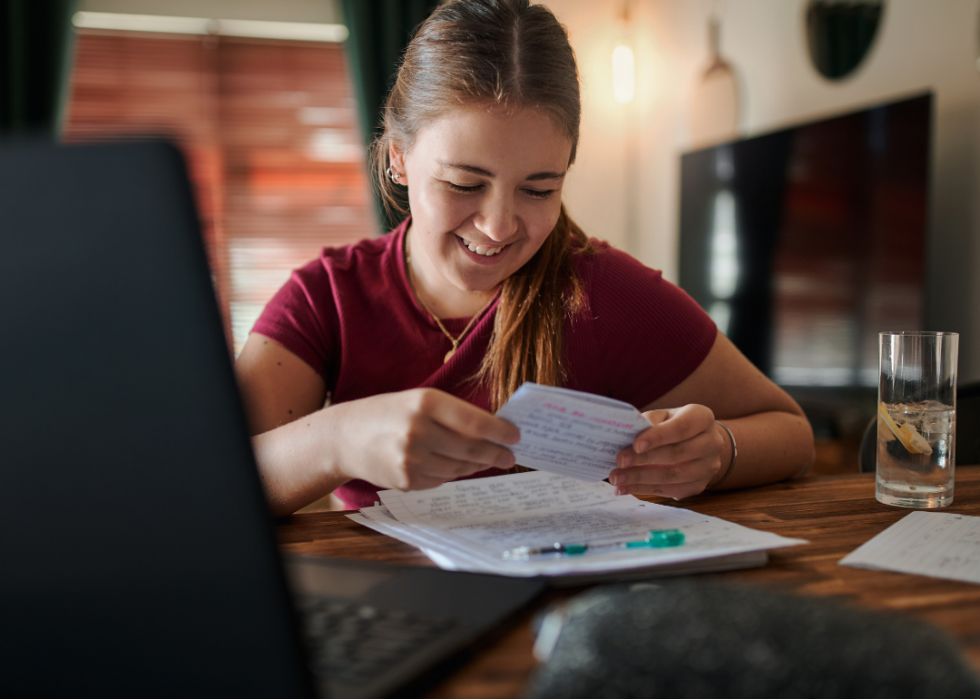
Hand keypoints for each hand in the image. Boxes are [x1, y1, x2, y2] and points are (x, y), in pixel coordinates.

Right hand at [331, 388, 519, 490]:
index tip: (516, 436)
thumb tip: (493, 431)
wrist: (344, 437)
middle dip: (496, 454)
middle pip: (471, 449)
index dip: (500, 432)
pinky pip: (443, 479)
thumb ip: (453, 414)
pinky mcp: (407, 481)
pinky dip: (453, 473)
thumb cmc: (388, 414)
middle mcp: (418, 431)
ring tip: (486, 460)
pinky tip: (455, 465)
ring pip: (460, 467)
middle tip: (509, 456)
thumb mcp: (418, 400)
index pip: (474, 422)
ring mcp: (412, 459)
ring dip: (477, 465)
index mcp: (425, 402)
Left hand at [608, 404, 725, 498]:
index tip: (636, 445)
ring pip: (672, 476)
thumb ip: (650, 420)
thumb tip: (627, 432)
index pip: (681, 428)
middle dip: (644, 459)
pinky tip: (625, 488)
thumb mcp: (664, 415)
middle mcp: (711, 443)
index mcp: (702, 418)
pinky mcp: (698, 486)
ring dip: (641, 478)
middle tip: (619, 462)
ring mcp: (708, 467)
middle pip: (677, 453)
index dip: (658, 437)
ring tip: (617, 478)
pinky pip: (669, 490)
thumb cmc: (675, 425)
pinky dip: (644, 489)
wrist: (699, 443)